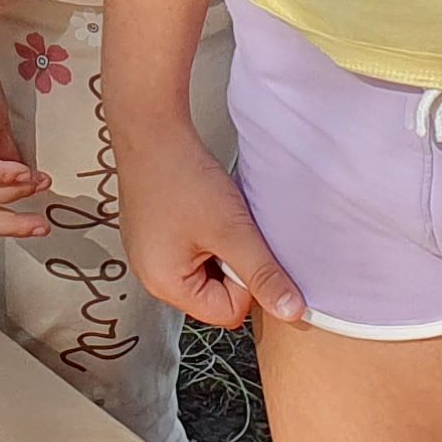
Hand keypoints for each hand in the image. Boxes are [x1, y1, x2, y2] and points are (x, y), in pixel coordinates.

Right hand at [122, 111, 300, 328]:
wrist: (150, 130)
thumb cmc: (182, 177)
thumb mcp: (232, 230)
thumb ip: (263, 274)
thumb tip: (291, 310)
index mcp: (165, 285)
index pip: (226, 312)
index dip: (245, 282)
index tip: (241, 245)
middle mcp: (152, 276)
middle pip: (215, 294)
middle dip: (232, 264)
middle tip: (229, 228)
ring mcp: (150, 255)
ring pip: (207, 270)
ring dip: (221, 247)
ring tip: (215, 215)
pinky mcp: (154, 236)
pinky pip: (193, 251)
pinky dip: (206, 234)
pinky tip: (202, 208)